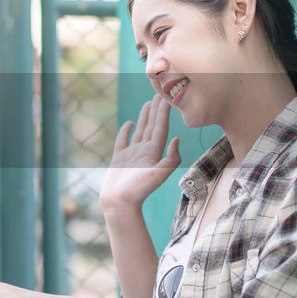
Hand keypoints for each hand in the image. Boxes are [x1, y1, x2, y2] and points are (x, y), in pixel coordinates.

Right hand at [99, 94, 180, 209]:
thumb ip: (170, 158)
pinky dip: (127, 130)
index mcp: (154, 153)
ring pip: (140, 130)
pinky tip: (131, 123)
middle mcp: (144, 152)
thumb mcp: (158, 175)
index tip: (165, 98)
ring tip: (148, 103)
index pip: (160, 129)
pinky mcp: (119, 158)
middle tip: (159, 94)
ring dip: (145, 117)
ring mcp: (132, 154)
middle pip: (152, 126)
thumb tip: (177, 140)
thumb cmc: (138, 191)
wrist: (119, 204)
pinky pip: (123, 140)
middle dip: (156, 111)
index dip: (163, 113)